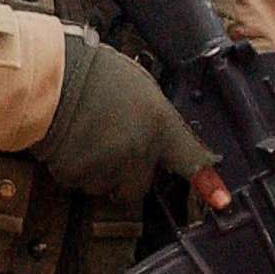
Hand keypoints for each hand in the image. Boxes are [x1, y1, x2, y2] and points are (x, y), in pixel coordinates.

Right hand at [35, 32, 215, 203]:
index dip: (208, 183)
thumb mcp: (141, 86)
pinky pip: (79, 183)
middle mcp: (139, 152)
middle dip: (125, 175)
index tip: (222, 201)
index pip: (189, 159)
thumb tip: (158, 138)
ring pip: (106, 187)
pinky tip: (69, 142)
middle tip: (109, 145)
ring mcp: (109, 168)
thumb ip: (155, 118)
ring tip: (85, 137)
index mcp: (160, 124)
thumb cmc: (95, 72)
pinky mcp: (79, 176)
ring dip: (98, 173)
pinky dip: (74, 170)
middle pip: (139, 186)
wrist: (51, 76)